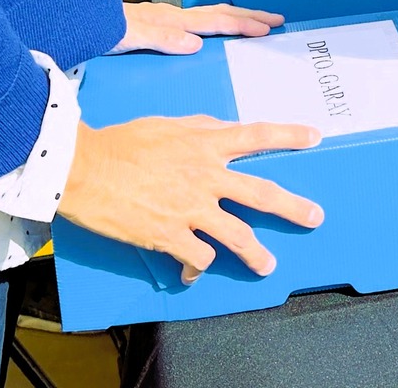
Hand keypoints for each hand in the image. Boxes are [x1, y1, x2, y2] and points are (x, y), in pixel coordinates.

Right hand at [61, 116, 322, 283]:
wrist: (82, 169)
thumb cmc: (118, 143)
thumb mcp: (164, 125)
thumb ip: (198, 128)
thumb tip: (219, 128)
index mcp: (204, 144)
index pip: (256, 135)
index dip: (288, 135)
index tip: (314, 137)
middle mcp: (206, 176)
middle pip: (262, 194)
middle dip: (293, 207)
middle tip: (315, 217)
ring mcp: (191, 209)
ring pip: (238, 237)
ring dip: (257, 254)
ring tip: (267, 266)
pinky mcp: (171, 236)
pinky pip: (199, 259)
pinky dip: (199, 268)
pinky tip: (195, 272)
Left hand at [112, 1, 283, 54]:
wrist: (74, 20)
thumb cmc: (99, 28)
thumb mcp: (130, 36)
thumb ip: (162, 38)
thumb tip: (196, 44)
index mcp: (171, 19)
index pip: (216, 20)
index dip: (244, 24)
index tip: (268, 27)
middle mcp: (170, 16)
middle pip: (218, 13)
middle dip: (248, 16)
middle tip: (275, 19)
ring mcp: (163, 19)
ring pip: (207, 16)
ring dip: (233, 18)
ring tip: (252, 22)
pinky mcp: (155, 25)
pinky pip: (193, 23)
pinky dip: (212, 25)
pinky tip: (210, 33)